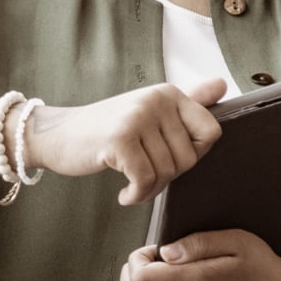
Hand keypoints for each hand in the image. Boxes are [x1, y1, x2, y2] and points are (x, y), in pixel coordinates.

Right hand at [24, 79, 226, 204]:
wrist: (57, 136)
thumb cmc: (107, 131)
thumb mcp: (149, 113)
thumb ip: (188, 102)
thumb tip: (223, 84)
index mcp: (169, 93)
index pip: (211, 132)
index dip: (193, 154)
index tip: (169, 157)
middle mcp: (156, 100)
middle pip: (188, 159)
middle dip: (167, 177)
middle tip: (142, 175)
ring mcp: (137, 118)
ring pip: (167, 173)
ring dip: (149, 190)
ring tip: (131, 185)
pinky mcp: (120, 139)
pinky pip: (145, 181)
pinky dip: (136, 196)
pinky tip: (124, 194)